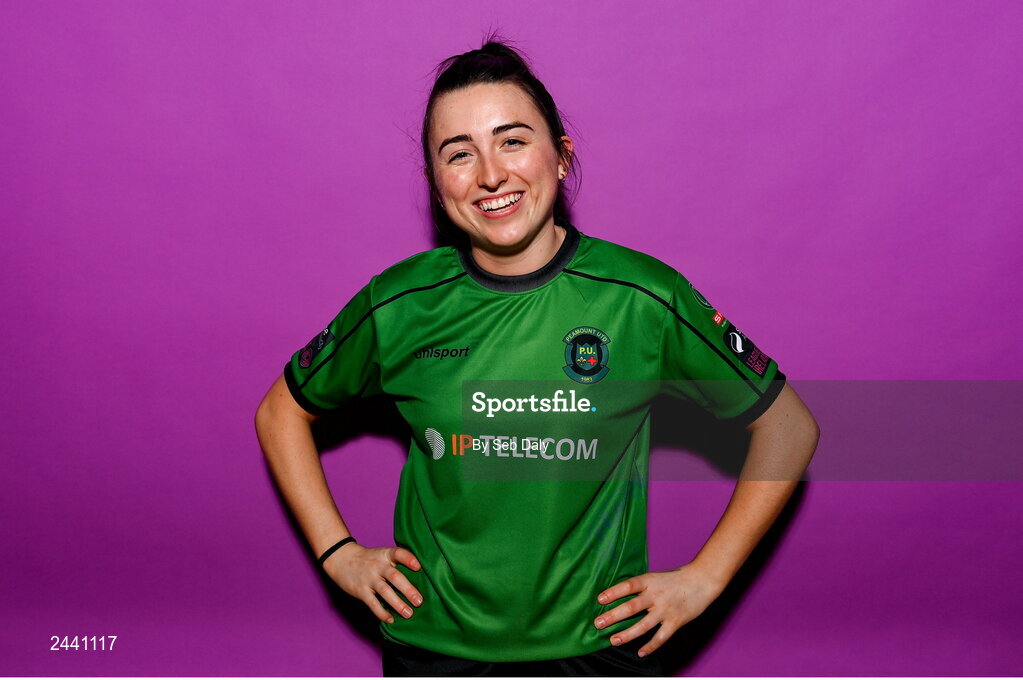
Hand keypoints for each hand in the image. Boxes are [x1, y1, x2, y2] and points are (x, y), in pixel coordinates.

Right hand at [323, 543, 423, 623]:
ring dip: (398, 604)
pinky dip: (382, 612)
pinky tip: (391, 619)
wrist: (341, 558)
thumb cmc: (368, 559)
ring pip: (385, 591)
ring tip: (408, 614)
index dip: (409, 559)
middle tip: (419, 601)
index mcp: (385, 555)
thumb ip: (396, 563)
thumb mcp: (381, 554)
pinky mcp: (361, 591)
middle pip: (395, 577)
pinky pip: (373, 603)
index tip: (419, 566)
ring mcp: (369, 579)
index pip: (398, 553)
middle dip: (408, 590)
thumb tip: (419, 577)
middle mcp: (378, 566)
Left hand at [593, 563, 723, 656]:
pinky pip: (660, 637)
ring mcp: (666, 610)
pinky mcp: (675, 622)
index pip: (628, 586)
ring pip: (643, 625)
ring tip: (613, 641)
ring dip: (627, 634)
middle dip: (613, 616)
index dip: (613, 592)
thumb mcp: (655, 577)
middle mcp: (656, 596)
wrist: (701, 580)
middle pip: (631, 607)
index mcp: (649, 581)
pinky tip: (640, 652)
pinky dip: (650, 646)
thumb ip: (640, 587)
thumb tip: (619, 596)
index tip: (600, 599)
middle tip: (598, 623)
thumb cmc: (676, 578)